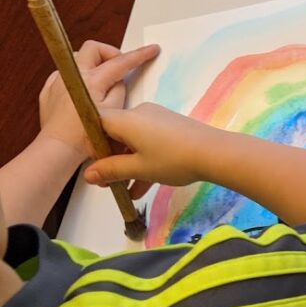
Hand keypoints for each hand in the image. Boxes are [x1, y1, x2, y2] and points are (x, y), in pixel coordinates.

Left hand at [38, 41, 159, 161]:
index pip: (121, 62)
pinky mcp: (49, 91)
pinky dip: (78, 78)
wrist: (59, 149)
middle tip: (120, 68)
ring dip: (93, 65)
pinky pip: (65, 74)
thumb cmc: (86, 136)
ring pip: (79, 59)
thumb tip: (118, 81)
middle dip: (110, 53)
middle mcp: (72, 75)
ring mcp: (58, 81)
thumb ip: (119, 90)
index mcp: (92, 80)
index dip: (140, 55)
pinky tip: (83, 93)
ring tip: (102, 83)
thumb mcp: (114, 112)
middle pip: (94, 48)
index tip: (152, 50)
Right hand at [82, 103, 220, 198]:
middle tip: (108, 184)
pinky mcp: (172, 128)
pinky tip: (141, 190)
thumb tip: (88, 175)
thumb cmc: (172, 159)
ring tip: (124, 192)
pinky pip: (150, 144)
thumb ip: (111, 171)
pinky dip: (144, 162)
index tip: (98, 167)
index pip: (96, 123)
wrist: (216, 153)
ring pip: (134, 143)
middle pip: (116, 134)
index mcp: (126, 119)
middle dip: (111, 160)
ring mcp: (158, 120)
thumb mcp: (139, 168)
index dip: (93, 145)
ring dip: (128, 167)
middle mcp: (140, 114)